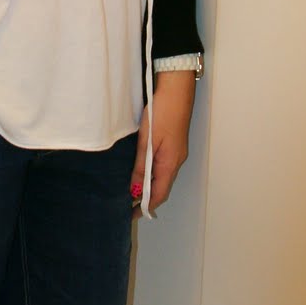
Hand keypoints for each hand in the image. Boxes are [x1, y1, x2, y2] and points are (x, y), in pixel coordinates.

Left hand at [131, 69, 195, 214]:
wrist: (176, 90)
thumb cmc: (163, 112)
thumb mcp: (147, 141)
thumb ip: (141, 167)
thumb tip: (135, 190)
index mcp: (170, 163)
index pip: (159, 194)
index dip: (146, 206)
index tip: (132, 214)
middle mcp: (176, 161)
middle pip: (162, 188)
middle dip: (147, 199)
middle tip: (128, 205)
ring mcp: (176, 153)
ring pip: (162, 177)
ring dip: (149, 187)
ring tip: (132, 191)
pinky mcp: (174, 145)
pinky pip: (163, 166)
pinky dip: (153, 174)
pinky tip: (142, 172)